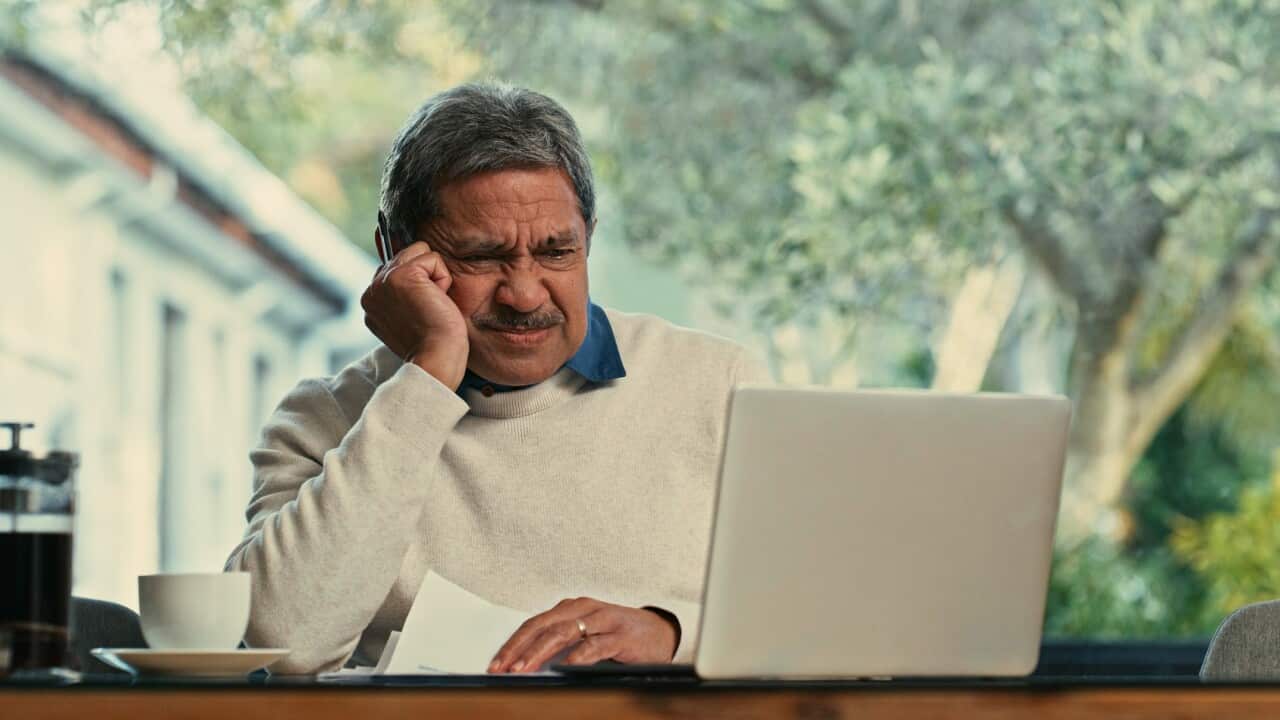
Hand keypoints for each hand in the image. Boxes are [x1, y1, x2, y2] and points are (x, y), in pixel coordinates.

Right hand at [360, 241, 468, 389]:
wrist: (435, 362)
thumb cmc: (434, 347)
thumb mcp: (413, 318)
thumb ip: (406, 295)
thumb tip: (420, 268)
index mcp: (371, 302)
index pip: (397, 269)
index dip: (419, 284)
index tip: (422, 312)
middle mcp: (372, 290)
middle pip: (409, 256)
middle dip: (427, 279)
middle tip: (428, 311)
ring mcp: (383, 281)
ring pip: (420, 252)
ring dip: (435, 277)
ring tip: (431, 305)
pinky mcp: (402, 276)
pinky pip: (433, 258)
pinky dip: (443, 279)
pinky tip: (436, 302)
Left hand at [488, 598, 678, 672]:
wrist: (660, 632)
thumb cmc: (618, 635)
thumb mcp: (586, 635)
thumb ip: (561, 644)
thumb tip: (526, 664)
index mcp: (572, 608)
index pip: (534, 624)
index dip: (513, 643)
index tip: (497, 662)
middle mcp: (584, 609)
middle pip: (543, 626)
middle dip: (519, 648)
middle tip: (503, 667)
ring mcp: (603, 620)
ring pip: (563, 633)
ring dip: (540, 652)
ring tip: (524, 669)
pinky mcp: (620, 635)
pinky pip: (595, 645)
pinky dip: (577, 657)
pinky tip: (565, 667)